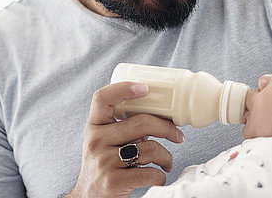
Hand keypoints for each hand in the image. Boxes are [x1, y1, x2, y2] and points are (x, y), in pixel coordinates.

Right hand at [65, 82, 184, 197]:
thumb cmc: (105, 164)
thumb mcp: (105, 140)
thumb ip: (123, 126)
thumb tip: (162, 114)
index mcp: (94, 126)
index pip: (102, 98)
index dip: (124, 88)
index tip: (146, 88)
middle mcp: (95, 141)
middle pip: (140, 123)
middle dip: (166, 127)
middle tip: (177, 135)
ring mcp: (103, 161)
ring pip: (149, 148)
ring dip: (166, 155)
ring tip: (166, 161)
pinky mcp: (113, 182)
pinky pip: (148, 172)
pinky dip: (160, 175)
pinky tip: (159, 175)